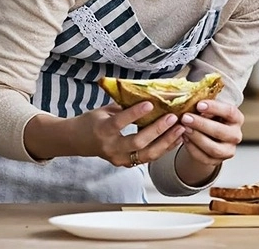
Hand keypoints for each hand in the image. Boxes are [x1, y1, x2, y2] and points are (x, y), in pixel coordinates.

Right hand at [70, 101, 185, 166]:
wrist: (77, 141)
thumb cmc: (94, 121)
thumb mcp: (105, 109)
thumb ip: (125, 105)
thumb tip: (150, 93)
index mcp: (103, 130)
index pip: (120, 122)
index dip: (135, 113)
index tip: (151, 103)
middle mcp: (111, 147)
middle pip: (137, 142)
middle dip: (158, 130)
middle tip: (173, 118)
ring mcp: (119, 159)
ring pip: (147, 155)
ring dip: (166, 142)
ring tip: (181, 129)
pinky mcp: (127, 164)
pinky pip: (149, 158)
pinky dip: (164, 148)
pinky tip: (178, 138)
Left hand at [178, 100, 243, 166]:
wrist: (210, 137)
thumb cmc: (211, 119)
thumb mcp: (212, 110)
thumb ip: (206, 107)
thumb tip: (193, 102)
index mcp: (237, 119)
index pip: (230, 112)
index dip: (215, 108)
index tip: (199, 104)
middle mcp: (236, 135)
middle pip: (220, 131)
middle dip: (201, 124)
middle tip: (186, 117)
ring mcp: (228, 150)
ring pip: (212, 148)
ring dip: (196, 137)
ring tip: (184, 128)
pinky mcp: (217, 161)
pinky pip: (203, 157)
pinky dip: (192, 148)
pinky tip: (184, 138)